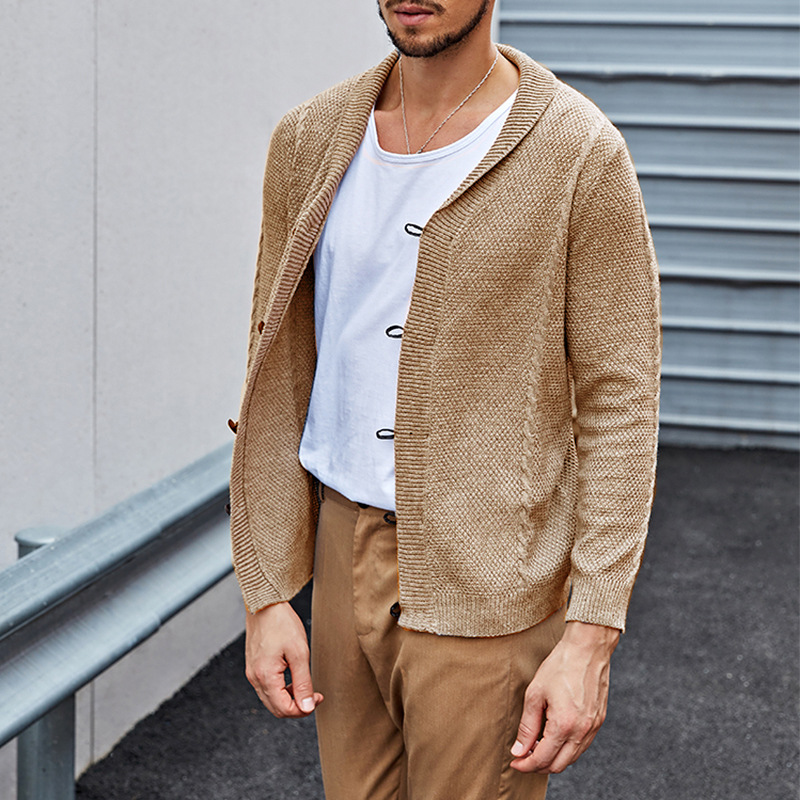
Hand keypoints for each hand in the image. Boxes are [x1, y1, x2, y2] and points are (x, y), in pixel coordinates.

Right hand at [244, 601, 323, 717]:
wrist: (265, 604)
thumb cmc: (282, 623)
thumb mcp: (299, 653)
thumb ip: (303, 683)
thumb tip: (307, 707)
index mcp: (265, 676)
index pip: (284, 709)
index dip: (303, 709)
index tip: (318, 697)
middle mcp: (255, 678)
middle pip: (276, 708)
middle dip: (297, 706)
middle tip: (314, 695)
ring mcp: (252, 673)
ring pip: (271, 700)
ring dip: (289, 698)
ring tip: (305, 685)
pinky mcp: (254, 666)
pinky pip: (267, 688)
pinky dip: (281, 689)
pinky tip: (293, 678)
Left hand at [510, 621, 619, 773]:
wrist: (587, 648)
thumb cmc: (560, 665)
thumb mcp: (535, 693)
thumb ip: (527, 726)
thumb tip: (519, 751)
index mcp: (564, 725)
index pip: (543, 759)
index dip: (526, 764)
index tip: (515, 761)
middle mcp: (582, 731)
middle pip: (558, 765)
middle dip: (538, 765)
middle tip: (523, 756)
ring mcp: (593, 727)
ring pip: (572, 758)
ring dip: (553, 758)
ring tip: (537, 745)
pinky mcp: (599, 721)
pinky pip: (582, 745)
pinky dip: (567, 748)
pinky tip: (555, 737)